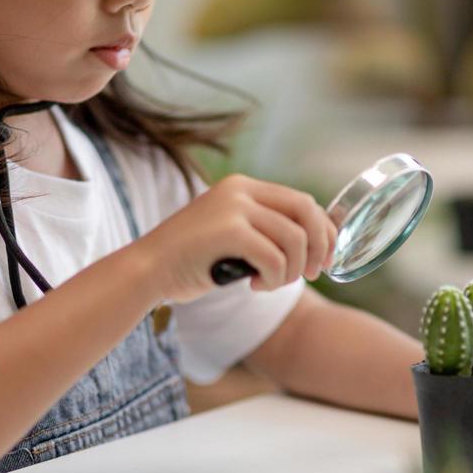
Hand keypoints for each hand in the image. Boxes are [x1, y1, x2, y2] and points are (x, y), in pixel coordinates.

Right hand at [135, 174, 338, 303]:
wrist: (147, 270)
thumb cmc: (191, 261)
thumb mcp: (232, 234)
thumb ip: (263, 230)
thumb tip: (314, 244)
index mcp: (243, 186)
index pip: (303, 202)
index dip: (324, 231)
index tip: (325, 259)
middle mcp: (241, 189)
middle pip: (308, 213)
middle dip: (319, 247)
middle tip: (312, 275)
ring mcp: (234, 207)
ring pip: (295, 239)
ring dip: (292, 270)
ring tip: (272, 283)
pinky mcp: (229, 230)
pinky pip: (275, 258)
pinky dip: (275, 279)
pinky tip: (256, 285)